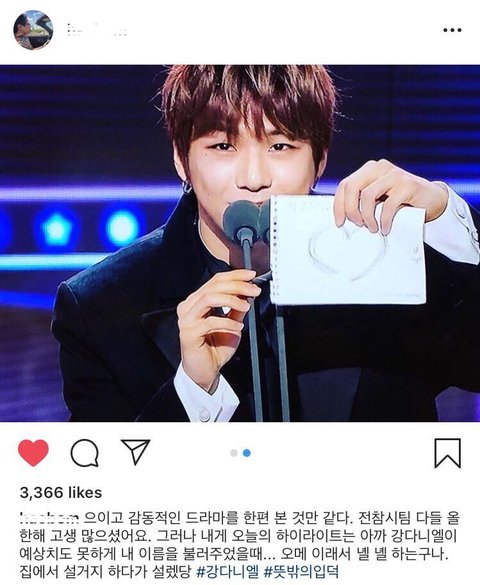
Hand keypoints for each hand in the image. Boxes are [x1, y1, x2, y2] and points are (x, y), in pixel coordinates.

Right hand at [177, 270, 260, 391]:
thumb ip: (236, 308)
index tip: (251, 275)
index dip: (234, 275)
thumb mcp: (232, 323)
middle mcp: (189, 307)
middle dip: (237, 286)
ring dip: (231, 299)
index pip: (215, 280)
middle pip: (213, 286)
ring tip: (246, 307)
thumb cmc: (215, 347)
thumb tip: (248, 292)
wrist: (205, 370)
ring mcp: (187, 319)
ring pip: (209, 298)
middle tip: (254, 290)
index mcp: (197, 301)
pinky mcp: (188, 333)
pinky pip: (210, 322)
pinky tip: (238, 327)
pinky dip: (228, 322)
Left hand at [333, 159, 448, 233]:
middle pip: (352, 187)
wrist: (431, 199)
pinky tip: (386, 228)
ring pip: (367, 196)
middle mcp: (380, 167)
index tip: (340, 223)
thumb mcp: (377, 199)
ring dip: (367, 217)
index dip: (339, 205)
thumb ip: (361, 201)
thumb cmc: (400, 202)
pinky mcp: (408, 184)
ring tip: (372, 228)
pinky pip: (388, 205)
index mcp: (369, 169)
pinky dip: (384, 220)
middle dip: (350, 210)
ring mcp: (394, 174)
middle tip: (357, 224)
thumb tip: (342, 218)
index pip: (345, 185)